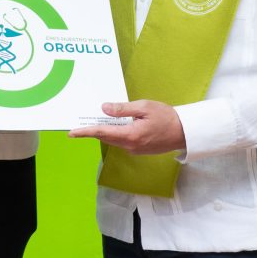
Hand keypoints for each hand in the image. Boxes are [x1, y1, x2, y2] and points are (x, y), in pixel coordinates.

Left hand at [68, 100, 185, 153]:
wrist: (185, 132)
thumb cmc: (167, 117)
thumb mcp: (144, 107)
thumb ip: (123, 109)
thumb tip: (104, 109)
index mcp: (130, 135)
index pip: (103, 133)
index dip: (86, 132)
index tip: (72, 133)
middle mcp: (130, 146)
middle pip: (106, 137)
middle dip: (93, 130)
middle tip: (81, 122)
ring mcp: (135, 150)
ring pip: (114, 140)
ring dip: (105, 131)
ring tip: (97, 120)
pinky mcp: (139, 150)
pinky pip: (122, 141)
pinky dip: (116, 133)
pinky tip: (116, 124)